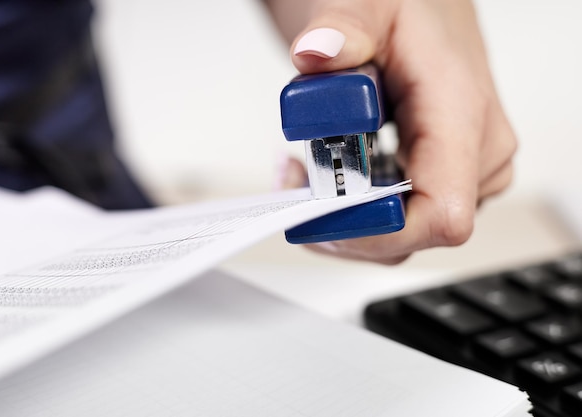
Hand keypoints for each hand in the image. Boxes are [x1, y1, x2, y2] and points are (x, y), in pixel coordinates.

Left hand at [266, 0, 516, 263]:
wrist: (424, 9)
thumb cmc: (409, 7)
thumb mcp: (367, 2)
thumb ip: (341, 27)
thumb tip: (316, 53)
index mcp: (463, 113)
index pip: (441, 213)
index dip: (378, 231)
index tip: (322, 213)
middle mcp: (476, 153)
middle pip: (410, 234)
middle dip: (342, 221)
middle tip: (295, 176)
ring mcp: (464, 171)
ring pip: (400, 235)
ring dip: (342, 217)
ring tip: (302, 170)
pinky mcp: (444, 177)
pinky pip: (399, 221)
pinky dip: (354, 211)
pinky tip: (325, 174)